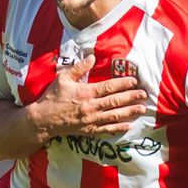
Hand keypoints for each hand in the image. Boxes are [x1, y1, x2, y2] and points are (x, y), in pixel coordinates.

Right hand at [31, 55, 148, 137]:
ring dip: (129, 112)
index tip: (134, 81)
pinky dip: (118, 128)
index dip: (123, 83)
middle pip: (115, 101)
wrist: (43, 120)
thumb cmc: (52, 97)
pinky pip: (106, 129)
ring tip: (142, 109)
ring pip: (114, 115)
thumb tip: (92, 57)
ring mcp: (90, 120)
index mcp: (85, 92)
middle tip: (144, 95)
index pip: (108, 87)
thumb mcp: (62, 78)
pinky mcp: (89, 130)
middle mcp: (90, 107)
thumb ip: (79, 68)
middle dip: (131, 97)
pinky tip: (129, 125)